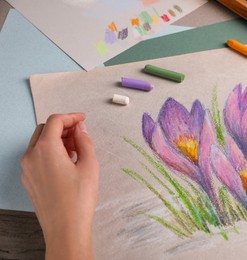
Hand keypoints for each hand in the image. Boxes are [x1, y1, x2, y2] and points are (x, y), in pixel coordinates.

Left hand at [21, 113, 98, 258]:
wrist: (65, 229)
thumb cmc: (79, 198)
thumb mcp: (90, 165)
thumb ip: (85, 141)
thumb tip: (80, 129)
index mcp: (45, 149)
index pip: (55, 121)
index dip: (71, 117)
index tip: (83, 119)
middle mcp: (31, 156)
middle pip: (44, 130)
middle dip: (63, 128)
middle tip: (81, 134)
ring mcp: (27, 169)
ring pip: (39, 143)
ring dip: (56, 140)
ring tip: (77, 150)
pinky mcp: (29, 180)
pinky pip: (37, 157)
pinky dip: (50, 152)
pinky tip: (67, 163)